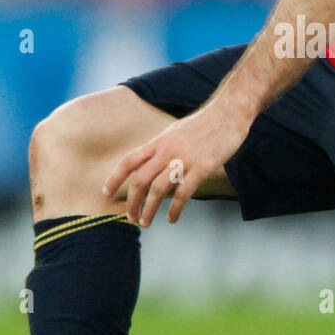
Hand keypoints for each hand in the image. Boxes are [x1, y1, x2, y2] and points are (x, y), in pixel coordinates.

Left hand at [103, 101, 251, 226]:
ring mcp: (184, 160)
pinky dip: (174, 209)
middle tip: (130, 217)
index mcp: (159, 142)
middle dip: (132, 202)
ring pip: (157, 190)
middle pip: (140, 180)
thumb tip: (153, 162)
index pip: (129, 161)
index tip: (106, 193)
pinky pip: (183, 194)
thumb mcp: (176, 132)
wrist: (228, 112)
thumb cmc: (204, 123)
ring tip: (146, 222)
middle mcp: (166, 152)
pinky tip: (172, 218)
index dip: (115, 178)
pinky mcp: (202, 168)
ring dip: (149, 210)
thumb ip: (163, 147)